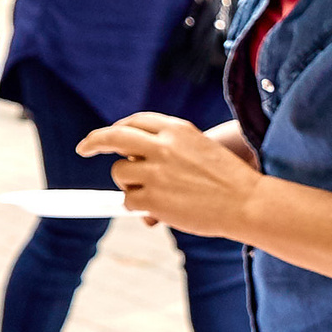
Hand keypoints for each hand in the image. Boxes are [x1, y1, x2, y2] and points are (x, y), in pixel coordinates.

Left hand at [77, 112, 261, 236]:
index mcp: (177, 129)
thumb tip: (132, 164)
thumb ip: (168, 148)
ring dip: (128, 185)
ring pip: (120, 174)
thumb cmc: (229, 180)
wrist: (248, 203)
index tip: (107, 136)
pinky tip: (157, 210)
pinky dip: (137, 206)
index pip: (136, 121)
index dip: (119, 128)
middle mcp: (162, 146)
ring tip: (152, 194)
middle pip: (114, 137)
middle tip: (84, 148)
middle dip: (95, 141)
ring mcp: (155, 172)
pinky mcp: (152, 198)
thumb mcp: (201, 149)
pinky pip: (128, 201)